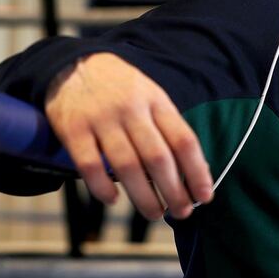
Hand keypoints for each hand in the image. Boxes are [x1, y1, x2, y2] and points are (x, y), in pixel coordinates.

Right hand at [45, 52, 212, 219]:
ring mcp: (101, 119)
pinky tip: (113, 200)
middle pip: (158, 157)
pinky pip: (90, 165)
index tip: (204, 196)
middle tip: (182, 212)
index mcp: (156, 101)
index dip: (197, 172)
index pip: (183, 140)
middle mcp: (131, 109)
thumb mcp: (151, 96)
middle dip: (174, 191)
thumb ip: (168, 129)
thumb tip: (194, 172)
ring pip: (127, 165)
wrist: (74, 63)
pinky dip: (103, 188)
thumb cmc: (121, 89)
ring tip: (155, 213)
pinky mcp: (73, 129)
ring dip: (144, 197)